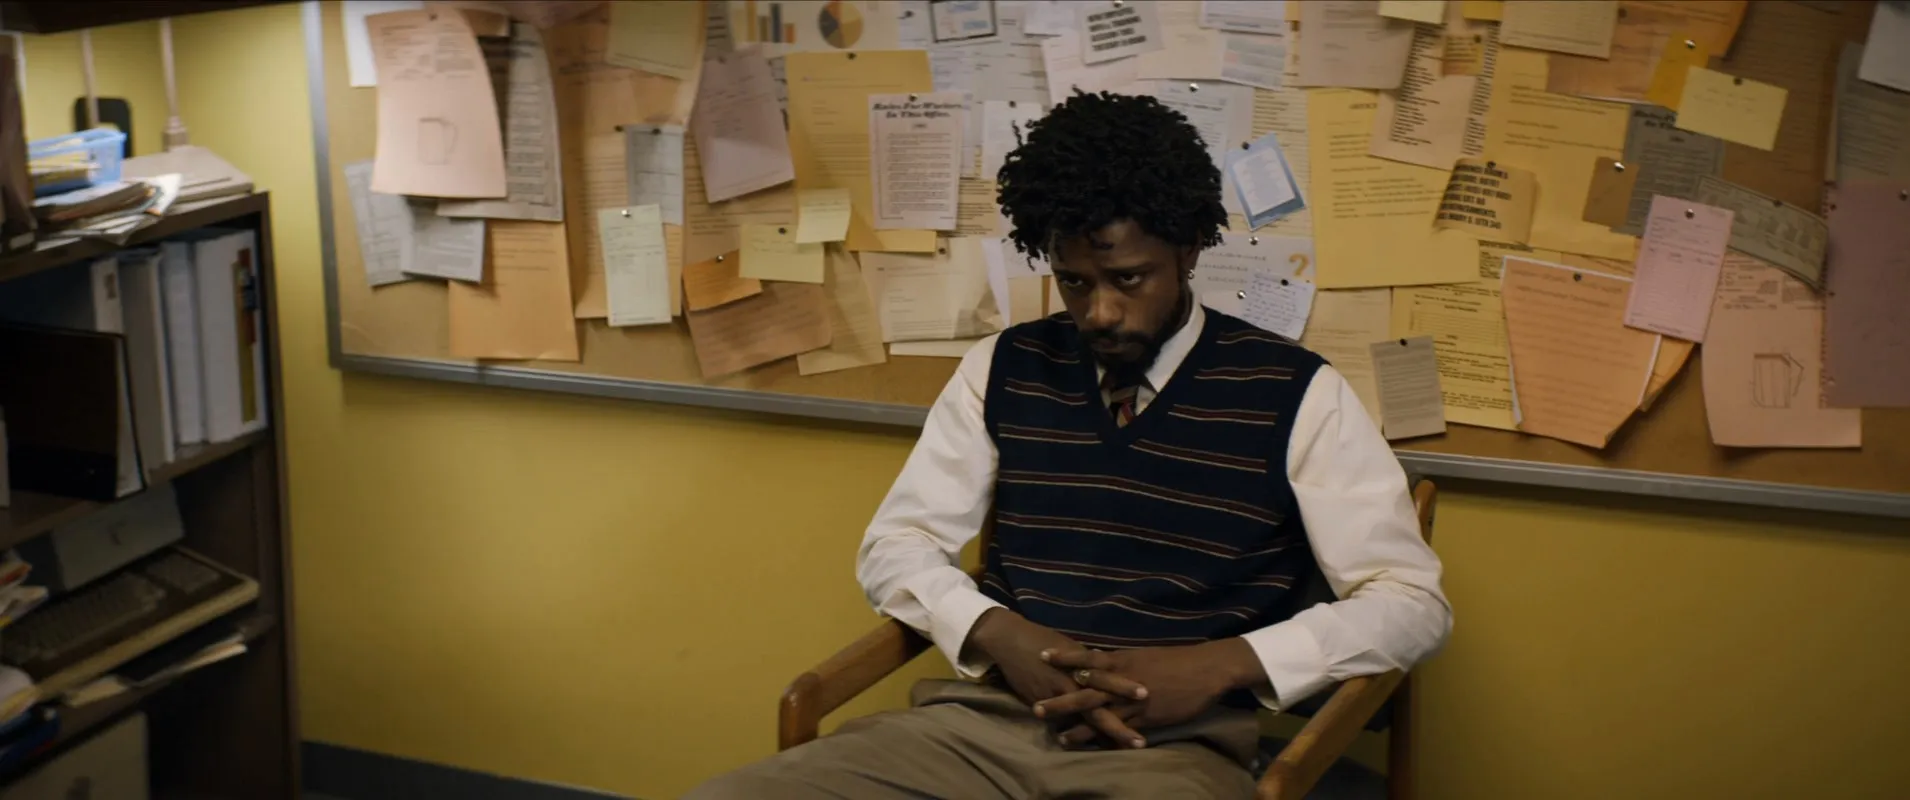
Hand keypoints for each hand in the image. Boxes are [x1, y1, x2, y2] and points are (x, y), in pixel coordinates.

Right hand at [963, 609, 1148, 743]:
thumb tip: (1108, 669)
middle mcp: (1076, 676)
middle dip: (1121, 723)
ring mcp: (1059, 689)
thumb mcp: (1071, 647)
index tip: (1150, 699)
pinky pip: (1059, 718)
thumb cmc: (1043, 640)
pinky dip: (1070, 732)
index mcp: (1087, 661)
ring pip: (1085, 715)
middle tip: (1140, 741)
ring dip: (1099, 734)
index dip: (1129, 689)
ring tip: (1112, 749)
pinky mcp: (1042, 698)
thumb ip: (1088, 662)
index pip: (1113, 679)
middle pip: (1103, 701)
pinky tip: (1079, 747)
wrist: (1012, 639)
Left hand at [1035, 639, 1262, 747]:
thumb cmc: (1177, 660)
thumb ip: (1122, 660)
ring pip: (1100, 714)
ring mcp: (1134, 699)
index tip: (1042, 655)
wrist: (1206, 668)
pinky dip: (1108, 739)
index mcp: (1122, 659)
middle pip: (1084, 689)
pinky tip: (1096, 748)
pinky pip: (1123, 730)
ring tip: (1060, 737)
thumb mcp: (1144, 655)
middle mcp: (1123, 679)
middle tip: (1035, 707)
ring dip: (1079, 726)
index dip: (1064, 657)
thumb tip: (1102, 658)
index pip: (1087, 657)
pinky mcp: (1147, 716)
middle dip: (1060, 699)